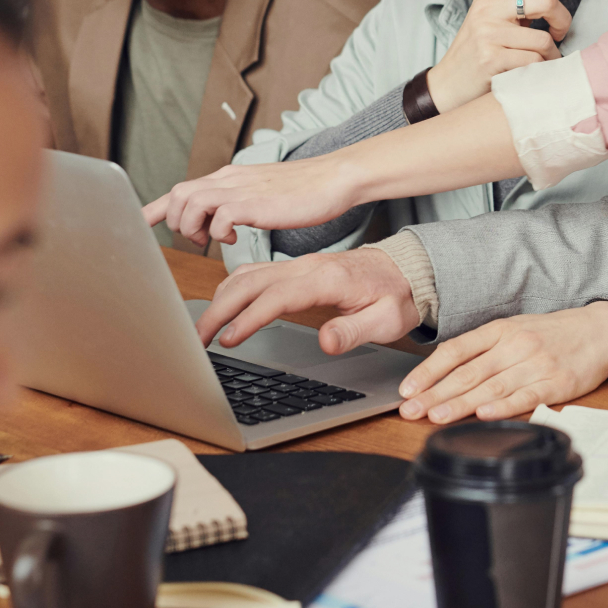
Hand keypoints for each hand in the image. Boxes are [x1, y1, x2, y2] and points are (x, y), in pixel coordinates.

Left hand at [143, 153, 366, 248]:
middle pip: (177, 195)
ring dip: (193, 228)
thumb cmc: (302, 191)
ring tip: (213, 240)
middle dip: (176, 222)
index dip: (154, 209)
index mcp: (228, 178)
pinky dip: (218, 233)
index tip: (138, 225)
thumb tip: (220, 220)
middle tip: (198, 239)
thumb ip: (237, 203)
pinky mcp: (255, 202)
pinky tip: (235, 238)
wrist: (333, 179)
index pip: (180, 190)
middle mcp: (228, 180)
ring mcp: (240, 189)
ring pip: (190, 203)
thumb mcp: (260, 194)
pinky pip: (219, 217)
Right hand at [194, 248, 419, 353]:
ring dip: (221, 299)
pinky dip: (232, 289)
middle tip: (198, 339)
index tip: (229, 340)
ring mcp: (300, 266)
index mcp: (327, 278)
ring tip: (203, 329)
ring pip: (247, 274)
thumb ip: (355, 331)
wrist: (410, 270)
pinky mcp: (296, 270)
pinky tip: (224, 307)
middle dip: (219, 309)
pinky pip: (255, 274)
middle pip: (250, 281)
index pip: (277, 296)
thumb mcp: (387, 319)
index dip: (249, 317)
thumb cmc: (398, 295)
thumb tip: (325, 341)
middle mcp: (308, 267)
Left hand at [397, 303, 607, 422]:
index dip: (429, 370)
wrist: (600, 331)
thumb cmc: (553, 333)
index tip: (407, 388)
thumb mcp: (515, 328)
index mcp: (501, 330)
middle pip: (469, 372)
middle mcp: (515, 345)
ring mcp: (536, 364)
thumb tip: (445, 371)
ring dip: (461, 404)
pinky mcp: (557, 383)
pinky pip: (526, 396)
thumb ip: (483, 349)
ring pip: (492, 387)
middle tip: (411, 410)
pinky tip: (484, 415)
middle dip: (436, 393)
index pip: (457, 350)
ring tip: (436, 416)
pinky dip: (504, 407)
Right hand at [426, 0, 570, 113]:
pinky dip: (541, 70)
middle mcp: (486, 10)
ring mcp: (488, 34)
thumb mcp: (494, 19)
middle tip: (560, 32)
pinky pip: (535, 61)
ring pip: (544, 39)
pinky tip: (532, 73)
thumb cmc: (479, 50)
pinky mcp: (492, 58)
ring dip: (551, 55)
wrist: (450, 85)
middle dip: (562, 19)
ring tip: (542, 61)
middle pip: (544, 0)